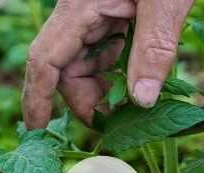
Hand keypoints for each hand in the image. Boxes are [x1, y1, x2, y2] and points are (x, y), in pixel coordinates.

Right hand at [22, 0, 193, 128]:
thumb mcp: (166, 1)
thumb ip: (153, 49)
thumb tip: (142, 102)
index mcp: (81, 5)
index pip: (45, 58)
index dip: (37, 97)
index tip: (37, 129)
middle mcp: (79, 10)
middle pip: (64, 66)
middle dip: (85, 98)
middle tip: (116, 121)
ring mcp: (93, 10)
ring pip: (83, 61)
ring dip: (102, 86)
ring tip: (131, 100)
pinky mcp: (109, 10)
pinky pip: (101, 47)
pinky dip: (115, 68)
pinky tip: (135, 72)